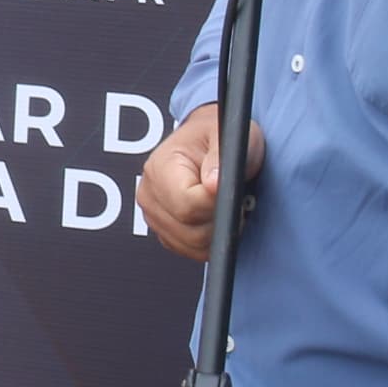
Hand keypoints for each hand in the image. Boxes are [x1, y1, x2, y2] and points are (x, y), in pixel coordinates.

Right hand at [138, 103, 261, 262]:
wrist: (209, 141)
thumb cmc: (219, 136)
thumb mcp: (228, 136)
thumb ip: (220, 158)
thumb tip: (213, 185)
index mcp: (159, 167)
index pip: (186, 205)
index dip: (217, 206)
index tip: (236, 195)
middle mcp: (149, 194)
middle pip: (189, 230)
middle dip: (220, 221)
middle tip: (238, 202)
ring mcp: (153, 215)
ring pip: (191, 245)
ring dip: (217, 233)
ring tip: (228, 208)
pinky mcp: (163, 231)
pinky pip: (190, 251)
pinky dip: (209, 242)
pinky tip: (217, 219)